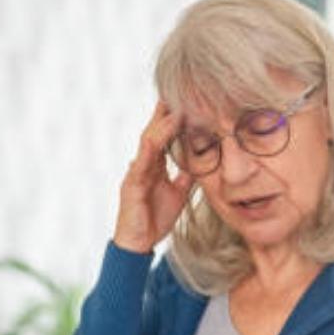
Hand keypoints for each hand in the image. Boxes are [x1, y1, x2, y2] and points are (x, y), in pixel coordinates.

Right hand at [113, 99, 193, 253]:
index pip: (164, 136)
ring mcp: (135, 173)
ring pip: (148, 142)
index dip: (175, 118)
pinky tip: (159, 137)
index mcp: (154, 166)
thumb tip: (202, 162)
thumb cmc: (155, 219)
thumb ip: (186, 177)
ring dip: (161, 126)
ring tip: (175, 109)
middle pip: (155, 132)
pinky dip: (151, 148)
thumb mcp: (179, 193)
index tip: (189, 99)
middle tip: (179, 91)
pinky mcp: (131, 185)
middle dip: (165, 113)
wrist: (139, 243)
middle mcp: (143, 164)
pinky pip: (141, 163)